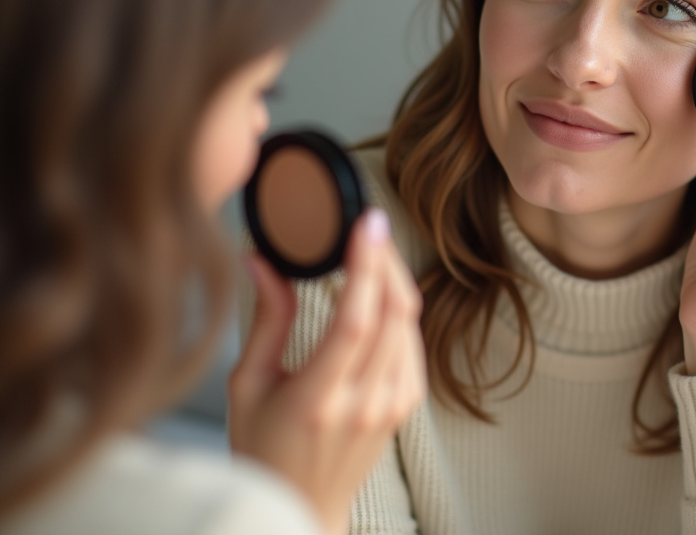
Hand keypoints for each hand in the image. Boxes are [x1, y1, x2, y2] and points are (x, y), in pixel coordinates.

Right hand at [227, 208, 425, 534]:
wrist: (300, 506)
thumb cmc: (264, 451)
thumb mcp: (248, 387)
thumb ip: (266, 321)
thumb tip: (262, 260)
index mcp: (318, 400)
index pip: (355, 320)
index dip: (366, 266)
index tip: (365, 224)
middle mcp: (364, 403)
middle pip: (393, 313)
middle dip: (385, 258)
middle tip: (368, 225)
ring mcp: (392, 406)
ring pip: (409, 324)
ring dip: (394, 279)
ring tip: (372, 249)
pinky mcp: (406, 405)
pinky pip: (412, 342)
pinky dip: (399, 309)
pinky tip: (381, 291)